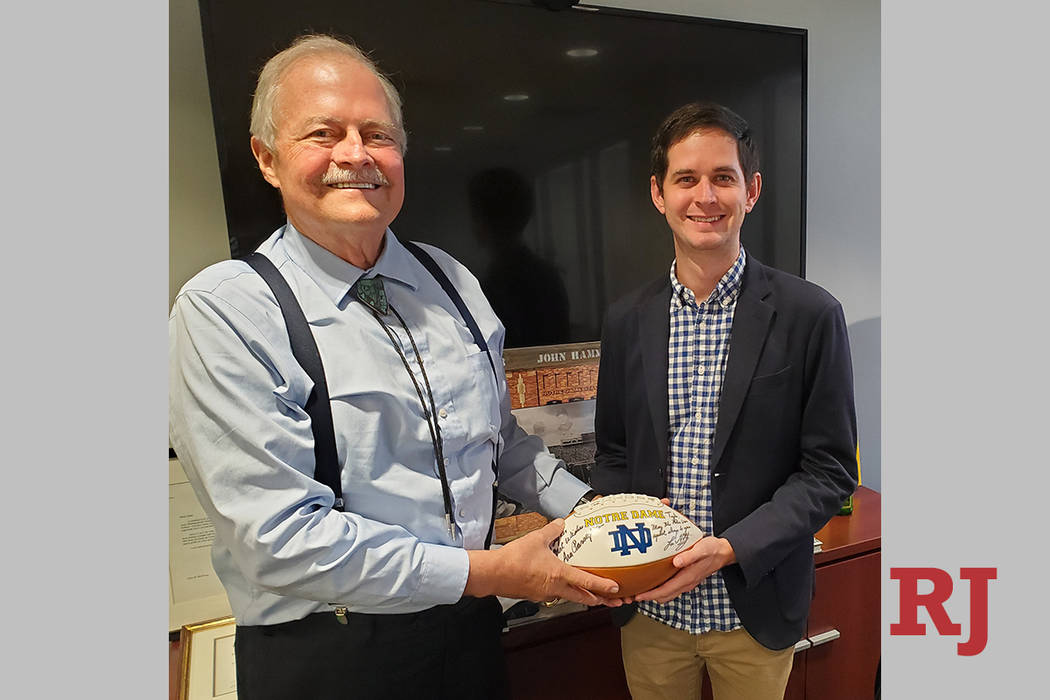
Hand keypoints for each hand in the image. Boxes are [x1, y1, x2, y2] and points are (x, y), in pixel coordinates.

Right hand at [465, 518, 626, 605]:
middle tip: (611, 601)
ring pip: (569, 597)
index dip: (604, 586)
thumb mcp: (536, 538)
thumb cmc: (513, 560)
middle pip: (583, 598)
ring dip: (582, 596)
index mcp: (559, 574)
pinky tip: (560, 584)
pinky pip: (554, 595)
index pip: (587, 582)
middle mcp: (555, 588)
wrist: (493, 574)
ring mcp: (545, 594)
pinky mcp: (535, 595)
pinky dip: (563, 591)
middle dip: (599, 600)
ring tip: (591, 593)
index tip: (617, 590)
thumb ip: (551, 530)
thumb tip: (560, 523)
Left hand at [632, 536, 735, 603]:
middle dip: (648, 597)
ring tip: (640, 588)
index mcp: (687, 578)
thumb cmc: (712, 549)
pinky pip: (670, 588)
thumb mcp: (702, 549)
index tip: (637, 595)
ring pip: (666, 594)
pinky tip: (653, 580)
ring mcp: (686, 583)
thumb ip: (690, 556)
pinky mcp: (686, 579)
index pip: (665, 591)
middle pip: (663, 596)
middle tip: (632, 593)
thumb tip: (676, 562)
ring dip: (653, 594)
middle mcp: (686, 583)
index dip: (650, 595)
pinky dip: (660, 588)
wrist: (724, 553)